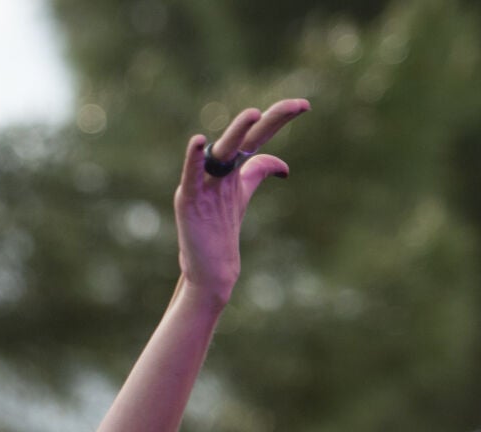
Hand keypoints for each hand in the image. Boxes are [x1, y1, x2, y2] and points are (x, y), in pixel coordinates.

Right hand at [174, 97, 308, 300]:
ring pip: (222, 153)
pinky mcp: (189, 201)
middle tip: (298, 106)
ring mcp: (204, 184)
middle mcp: (219, 170)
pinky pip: (192, 177)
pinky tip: (198, 141)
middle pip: (246, 138)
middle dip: (270, 120)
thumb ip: (259, 172)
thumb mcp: (243, 193)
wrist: (210, 263)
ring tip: (253, 114)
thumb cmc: (221, 226)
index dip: (279, 119)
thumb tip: (284, 166)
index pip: (259, 136)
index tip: (305, 105)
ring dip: (236, 132)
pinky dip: (193, 160)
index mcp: (233, 166)